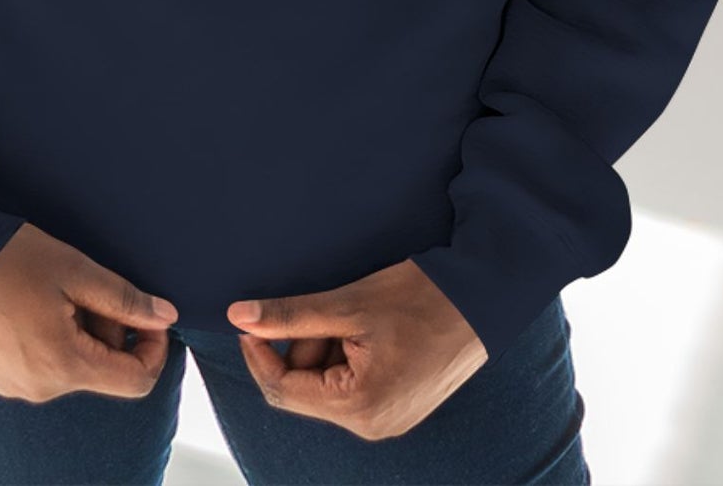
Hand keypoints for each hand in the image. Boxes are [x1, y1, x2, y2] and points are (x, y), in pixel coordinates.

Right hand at [0, 221, 177, 401]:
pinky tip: (26, 301)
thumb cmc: (6, 259)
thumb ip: (124, 299)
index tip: (146, 313)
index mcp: (64, 365)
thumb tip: (167, 316)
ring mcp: (10, 386)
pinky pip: (36, 365)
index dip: (153, 348)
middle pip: (100, 370)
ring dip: (76, 332)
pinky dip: (46, 337)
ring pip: (68, 366)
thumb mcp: (74, 269)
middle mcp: (38, 388)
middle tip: (85, 285)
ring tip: (51, 289)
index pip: (136, 382)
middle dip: (107, 329)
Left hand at [225, 259, 485, 440]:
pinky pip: (352, 386)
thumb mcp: (349, 302)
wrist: (484, 297)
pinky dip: (347, 354)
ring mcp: (388, 420)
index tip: (254, 318)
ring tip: (357, 316)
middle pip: (305, 388)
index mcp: (359, 407)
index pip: (282, 389)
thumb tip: (238, 317)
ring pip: (327, 385)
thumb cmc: (421, 297)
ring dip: (327, 347)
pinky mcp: (399, 407)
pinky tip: (369, 329)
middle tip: (329, 308)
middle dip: (304, 345)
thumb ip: (291, 315)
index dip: (260, 352)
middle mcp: (373, 425)